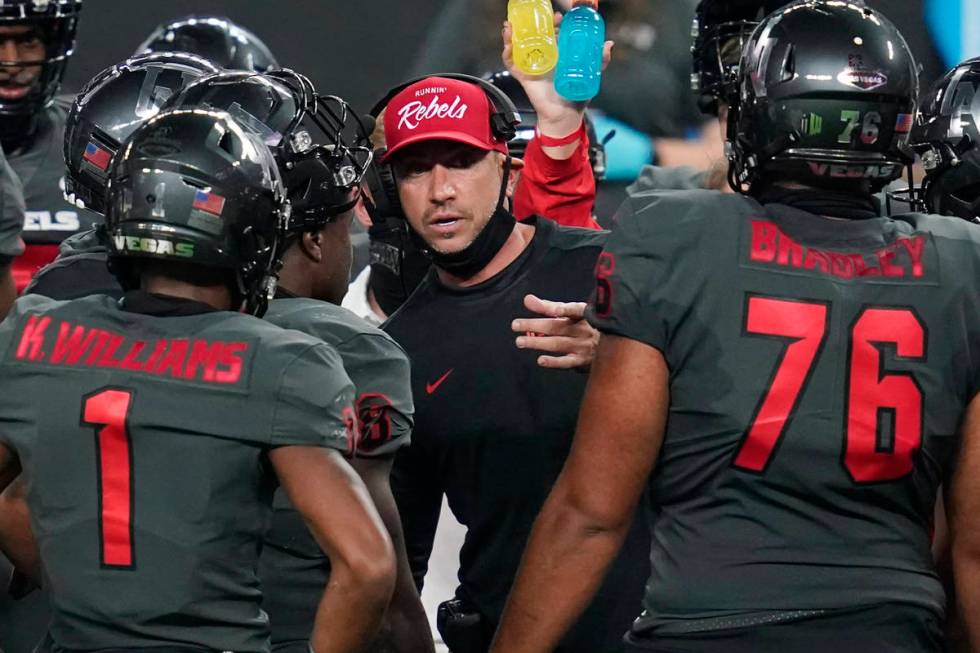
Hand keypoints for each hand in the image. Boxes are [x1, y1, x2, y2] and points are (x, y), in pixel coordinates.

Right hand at [501, 14, 613, 138]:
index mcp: (559, 55)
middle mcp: (544, 58)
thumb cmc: (576, 97)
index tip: (558, 17)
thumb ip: (600, 61)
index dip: (553, 23)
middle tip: (537, 18)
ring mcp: (533, 66)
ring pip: (519, 47)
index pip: (553, 34)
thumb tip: (608, 44)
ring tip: (511, 26)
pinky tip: (507, 44)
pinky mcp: (525, 77)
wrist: (565, 116)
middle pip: (533, 36)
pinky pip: (512, 64)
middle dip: (531, 24)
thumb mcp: (591, 75)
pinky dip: (507, 53)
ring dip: (512, 35)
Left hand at [512, 293, 598, 369]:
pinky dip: (554, 362)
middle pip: (557, 327)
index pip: (573, 309)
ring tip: (520, 342)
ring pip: (558, 344)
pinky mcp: (583, 361)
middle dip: (534, 325)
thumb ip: (549, 306)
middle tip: (516, 325)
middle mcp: (584, 329)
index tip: (549, 309)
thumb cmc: (587, 325)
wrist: (614, 345)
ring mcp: (584, 346)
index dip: (562, 309)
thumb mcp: (573, 312)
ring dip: (538, 343)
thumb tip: (527, 299)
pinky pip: (567, 362)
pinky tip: (541, 360)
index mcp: (584, 314)